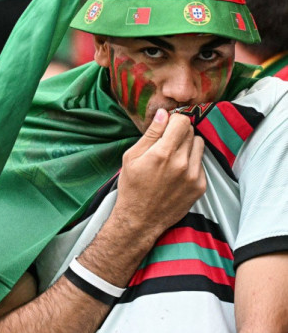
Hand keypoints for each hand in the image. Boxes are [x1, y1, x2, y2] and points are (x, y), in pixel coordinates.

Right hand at [113, 108, 206, 239]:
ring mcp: (194, 175)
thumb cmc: (132, 186)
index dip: (174, 121)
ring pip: (199, 145)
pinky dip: (191, 162)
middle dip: (179, 133)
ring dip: (188, 146)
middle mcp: (182, 163)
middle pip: (191, 131)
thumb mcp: (131, 157)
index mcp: (163, 153)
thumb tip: (163, 114)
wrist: (141, 218)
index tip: (167, 126)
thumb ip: (150, 134)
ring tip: (173, 157)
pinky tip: (178, 172)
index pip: (182, 121)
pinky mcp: (200, 186)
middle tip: (166, 143)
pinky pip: (201, 163)